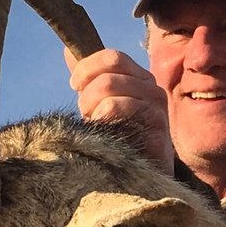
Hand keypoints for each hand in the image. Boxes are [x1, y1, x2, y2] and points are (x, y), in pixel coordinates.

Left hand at [65, 46, 174, 173]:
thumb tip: (68, 50)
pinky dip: (105, 115)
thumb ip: (87, 78)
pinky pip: (125, 105)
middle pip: (110, 71)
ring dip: (92, 105)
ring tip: (94, 122)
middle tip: (85, 112)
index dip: (87, 68)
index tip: (74, 85)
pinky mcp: (157, 126)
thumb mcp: (98, 104)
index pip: (112, 57)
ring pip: (112, 85)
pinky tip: (103, 129)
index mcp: (138, 78)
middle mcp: (151, 88)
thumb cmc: (118, 138)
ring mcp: (156, 106)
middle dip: (87, 92)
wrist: (141, 176)